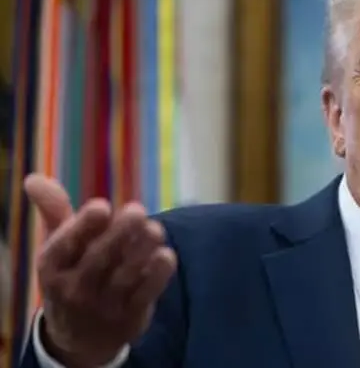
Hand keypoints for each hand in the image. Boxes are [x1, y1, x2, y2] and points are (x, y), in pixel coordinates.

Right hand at [26, 174, 176, 365]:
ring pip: (125, 275)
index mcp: (52, 266)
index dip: (83, 226)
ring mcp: (103, 305)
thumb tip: (35, 178)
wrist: (81, 338)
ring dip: (143, 249)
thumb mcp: (58, 248)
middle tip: (137, 210)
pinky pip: (146, 294)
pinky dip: (158, 275)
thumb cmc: (72, 275)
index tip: (102, 206)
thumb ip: (54, 211)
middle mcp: (75, 287)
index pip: (64, 246)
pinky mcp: (130, 317)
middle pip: (99, 259)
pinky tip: (166, 255)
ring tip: (156, 229)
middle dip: (120, 232)